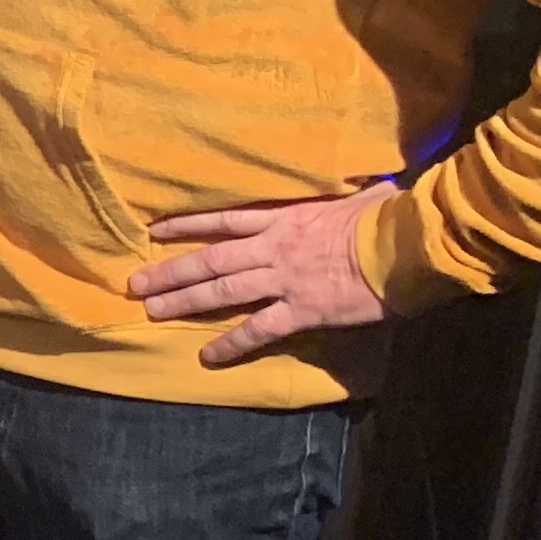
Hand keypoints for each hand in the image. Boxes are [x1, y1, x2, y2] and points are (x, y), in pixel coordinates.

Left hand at [130, 185, 393, 367]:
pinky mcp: (301, 309)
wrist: (405, 246)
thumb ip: (345, 192)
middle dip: (170, 271)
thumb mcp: (360, 194)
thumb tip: (363, 182)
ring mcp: (284, 279)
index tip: (155, 231)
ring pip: (222, 290)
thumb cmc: (389, 217)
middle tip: (135, 284)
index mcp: (286, 218)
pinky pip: (258, 329)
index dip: (187, 225)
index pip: (224, 219)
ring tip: (152, 310)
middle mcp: (274, 248)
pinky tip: (207, 356)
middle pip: (211, 259)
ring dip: (185, 301)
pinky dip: (230, 344)